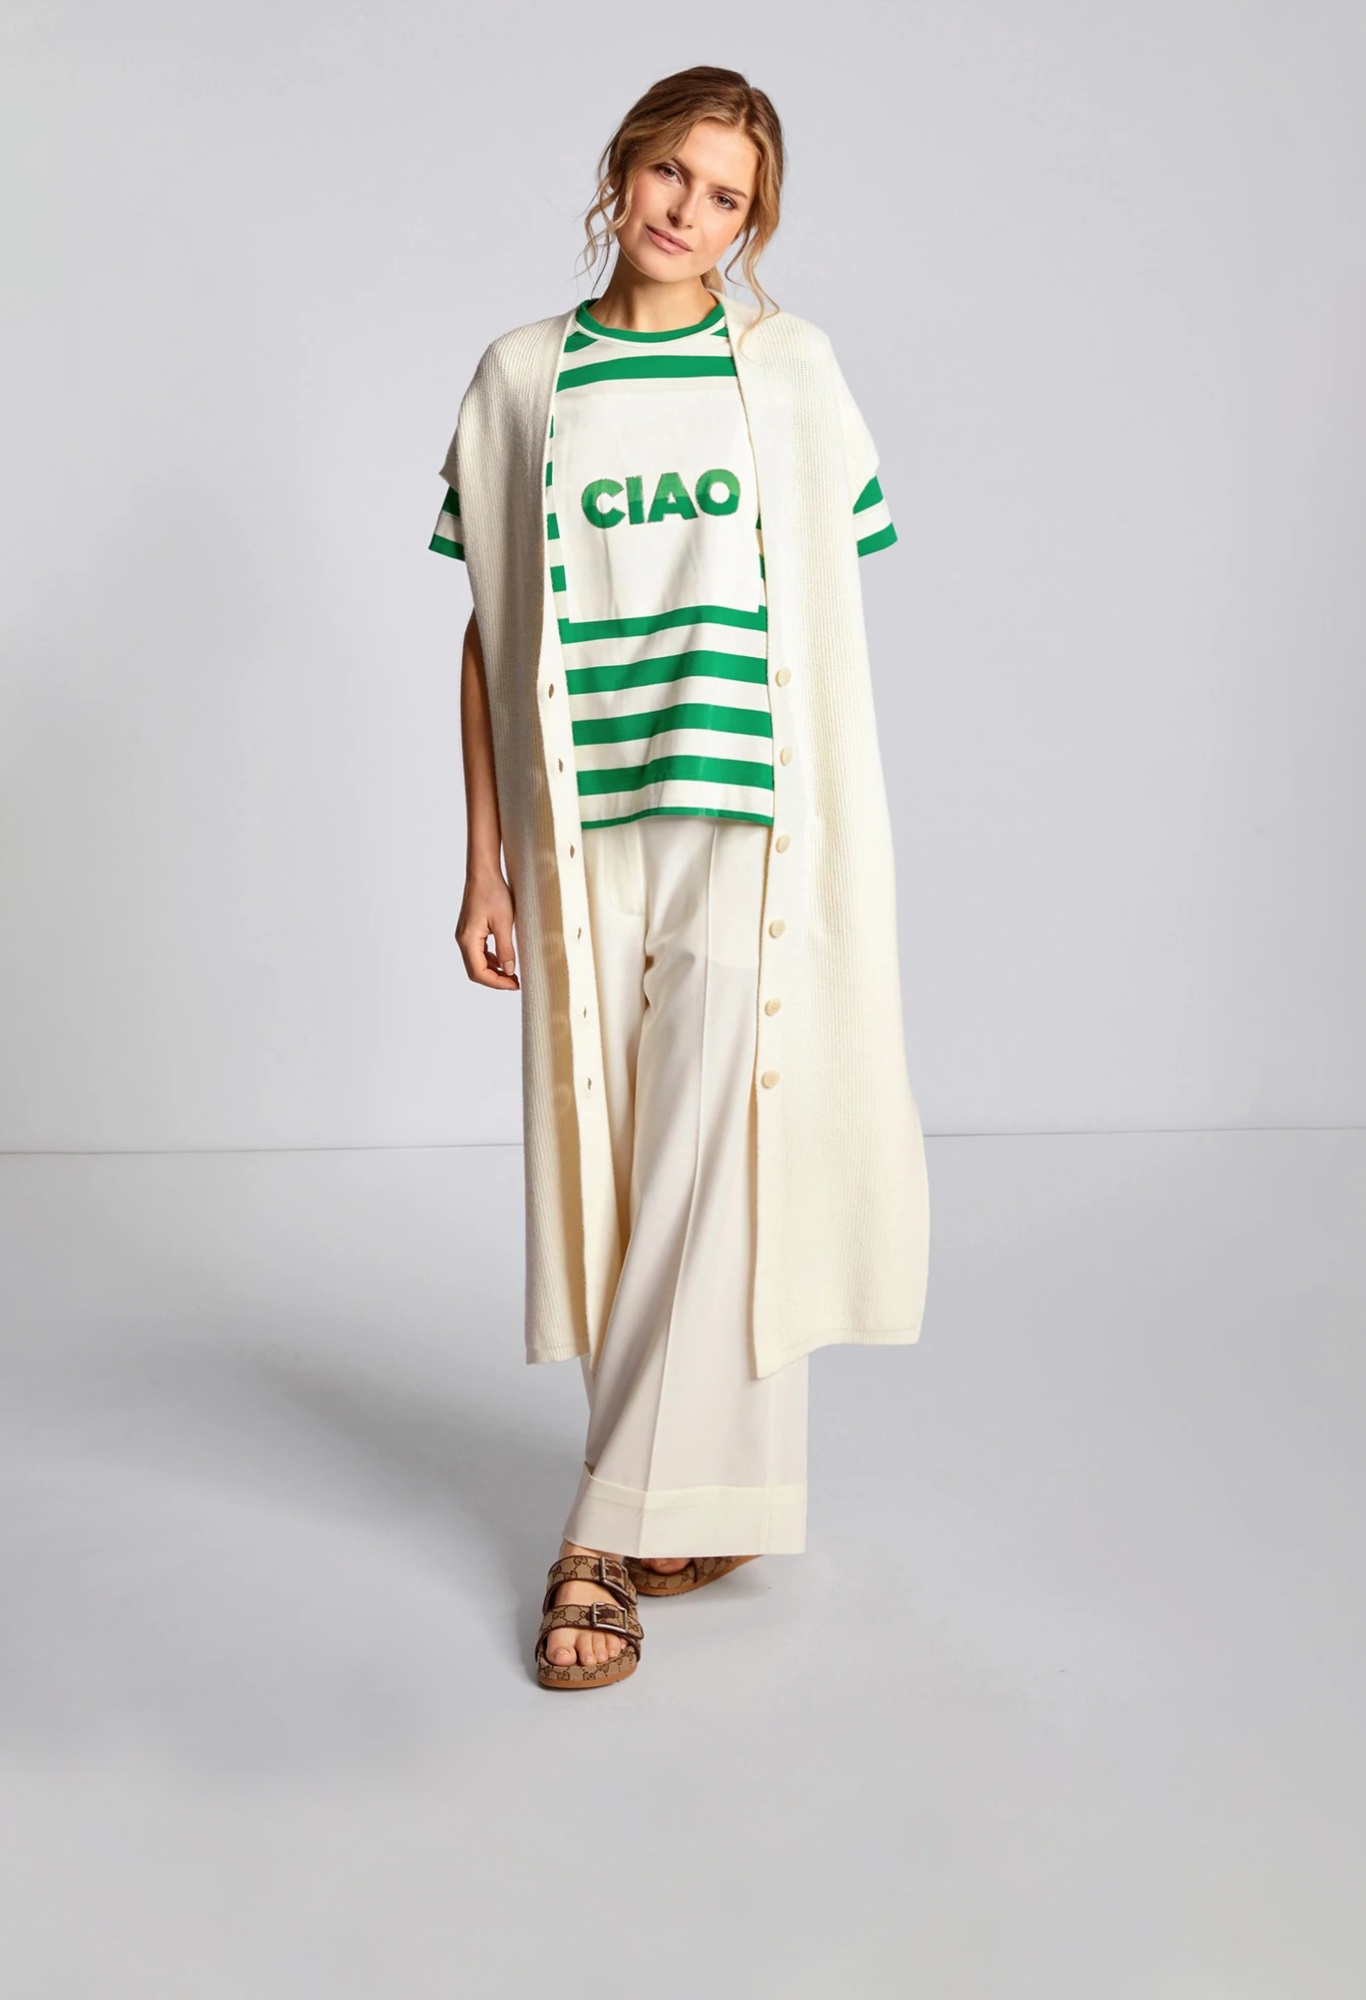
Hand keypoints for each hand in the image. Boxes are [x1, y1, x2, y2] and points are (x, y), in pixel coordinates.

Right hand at [456, 870, 518, 989]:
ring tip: (513, 973)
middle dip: (495, 980)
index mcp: (468, 940)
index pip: (479, 972)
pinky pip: (478, 952)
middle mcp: (463, 940)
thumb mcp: (504, 923)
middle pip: (476, 971)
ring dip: (493, 971)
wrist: (483, 873)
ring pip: (477, 963)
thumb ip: (506, 949)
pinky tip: (505, 959)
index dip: (497, 983)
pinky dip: (491, 960)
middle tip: (515, 982)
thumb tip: (509, 971)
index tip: (515, 985)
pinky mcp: (471, 931)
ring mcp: (465, 935)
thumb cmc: (493, 893)